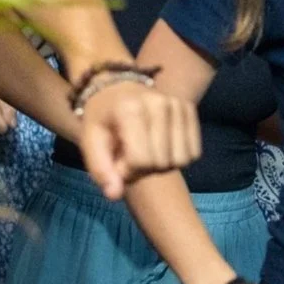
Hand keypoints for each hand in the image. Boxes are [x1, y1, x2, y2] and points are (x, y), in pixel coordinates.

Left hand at [78, 79, 201, 199]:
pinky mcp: (190, 108)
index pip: (141, 160)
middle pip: (162, 162)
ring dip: (163, 165)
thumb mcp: (90, 141)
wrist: (116, 87)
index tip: (117, 163)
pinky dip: (178, 157)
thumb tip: (114, 196)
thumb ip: (99, 169)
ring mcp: (178, 105)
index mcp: (130, 110)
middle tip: (130, 158)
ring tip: (146, 152)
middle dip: (144, 170)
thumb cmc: (102, 118)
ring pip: (182, 160)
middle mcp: (159, 104)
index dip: (128, 172)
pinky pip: (194, 153)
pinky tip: (162, 147)